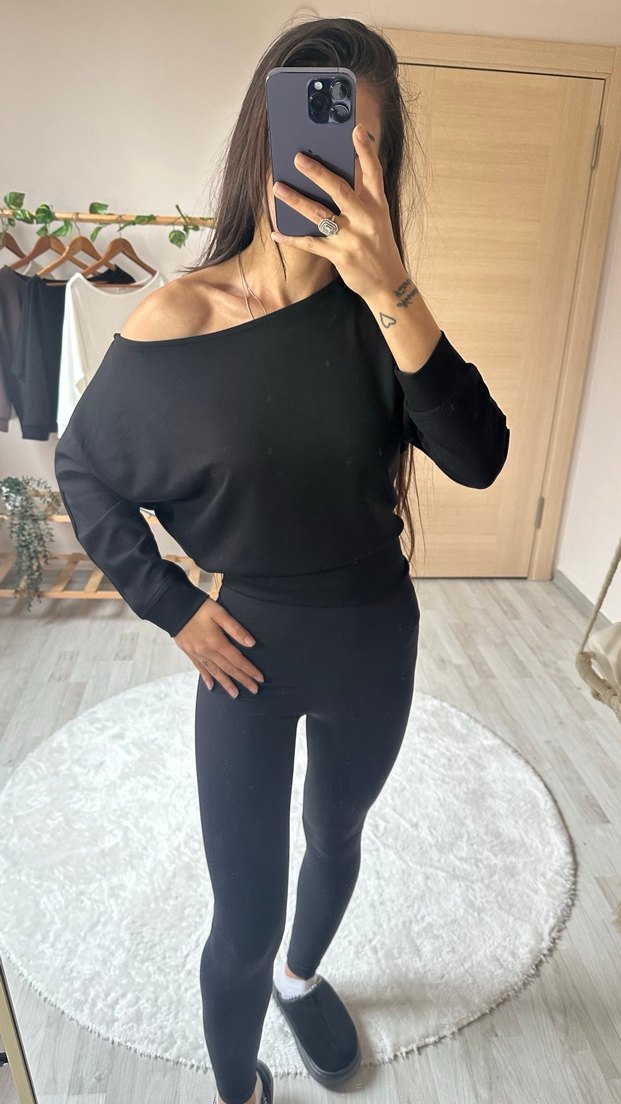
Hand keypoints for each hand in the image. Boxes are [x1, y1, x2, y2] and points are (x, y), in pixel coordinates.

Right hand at [173, 598, 264, 697]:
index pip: (237, 660)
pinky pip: (200, 668)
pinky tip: (211, 686)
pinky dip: (207, 677)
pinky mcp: (189, 652)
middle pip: (228, 669)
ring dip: (226, 683)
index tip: (259, 678)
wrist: (174, 607)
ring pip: (215, 672)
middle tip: (254, 690)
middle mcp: (207, 652)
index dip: (249, 670)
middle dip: (242, 680)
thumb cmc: (199, 608)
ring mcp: (197, 654)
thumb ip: (235, 629)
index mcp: (217, 642)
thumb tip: (251, 643)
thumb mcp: (220, 613)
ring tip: (235, 694)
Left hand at [270, 123, 405, 300]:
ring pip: (320, 215)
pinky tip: (276, 232)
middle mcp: (366, 218)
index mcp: (377, 205)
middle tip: (297, 158)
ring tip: (278, 188)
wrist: (388, 283)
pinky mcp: (341, 256)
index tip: (356, 130)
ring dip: (297, 200)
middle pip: (339, 190)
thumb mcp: (377, 218)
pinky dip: (292, 238)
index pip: (373, 173)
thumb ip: (361, 198)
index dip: (366, 150)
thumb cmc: (377, 246)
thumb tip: (335, 176)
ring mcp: (352, 238)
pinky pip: (311, 244)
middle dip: (317, 173)